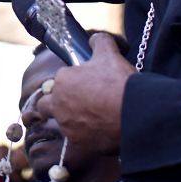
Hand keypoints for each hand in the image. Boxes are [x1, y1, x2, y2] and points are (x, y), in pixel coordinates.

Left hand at [38, 32, 134, 153]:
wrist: (135, 113)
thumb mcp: (109, 54)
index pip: (57, 81)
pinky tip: (99, 130)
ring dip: (70, 120)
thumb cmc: (119, 82)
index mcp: (62, 80)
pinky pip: (76, 139)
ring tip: (92, 118)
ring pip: (61, 123)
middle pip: (45, 105)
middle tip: (75, 104)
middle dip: (54, 104)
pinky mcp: (78, 143)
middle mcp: (58, 103)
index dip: (69, 83)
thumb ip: (99, 42)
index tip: (82, 86)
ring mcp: (66, 125)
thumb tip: (94, 39)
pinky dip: (85, 135)